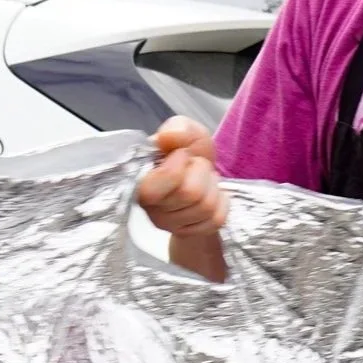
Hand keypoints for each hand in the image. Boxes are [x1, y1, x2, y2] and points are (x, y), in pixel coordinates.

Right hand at [137, 116, 228, 238]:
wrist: (201, 180)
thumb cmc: (188, 157)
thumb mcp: (184, 133)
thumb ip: (177, 128)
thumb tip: (167, 137)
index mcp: (139, 183)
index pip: (161, 182)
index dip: (179, 163)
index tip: (181, 154)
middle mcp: (151, 210)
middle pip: (190, 193)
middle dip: (201, 172)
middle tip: (195, 167)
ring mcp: (171, 226)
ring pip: (206, 207)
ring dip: (212, 186)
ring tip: (203, 180)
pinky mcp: (192, 234)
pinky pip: (217, 218)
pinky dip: (222, 202)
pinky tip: (211, 195)